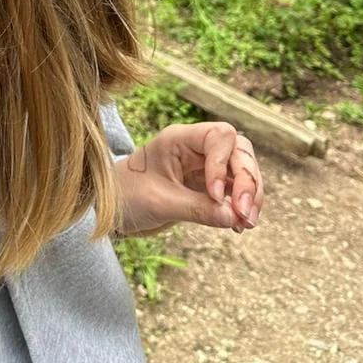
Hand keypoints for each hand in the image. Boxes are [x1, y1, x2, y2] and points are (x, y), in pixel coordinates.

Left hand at [114, 121, 263, 237]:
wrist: (112, 210)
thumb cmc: (127, 196)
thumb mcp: (159, 203)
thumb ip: (197, 209)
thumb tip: (235, 217)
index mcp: (179, 139)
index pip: (219, 136)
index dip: (224, 164)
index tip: (215, 194)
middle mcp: (196, 148)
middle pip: (239, 152)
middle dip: (248, 181)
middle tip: (245, 213)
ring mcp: (205, 167)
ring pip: (243, 171)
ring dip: (251, 195)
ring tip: (247, 223)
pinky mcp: (209, 187)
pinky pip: (235, 191)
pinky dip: (242, 206)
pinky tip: (240, 226)